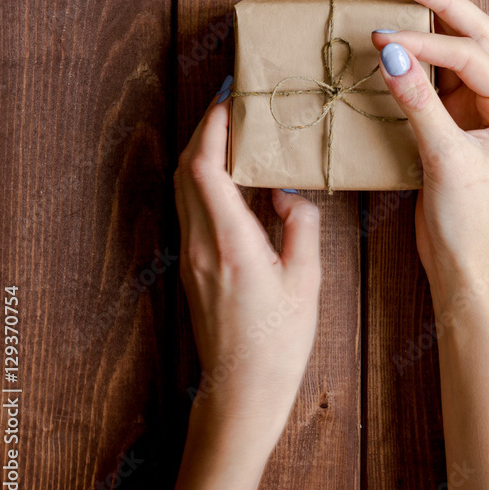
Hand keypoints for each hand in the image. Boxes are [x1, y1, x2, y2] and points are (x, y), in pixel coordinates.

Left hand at [168, 82, 320, 489]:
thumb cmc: (278, 344)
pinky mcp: (191, 264)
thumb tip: (288, 195)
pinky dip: (203, 176)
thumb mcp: (306, 282)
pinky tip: (230, 172)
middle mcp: (201, 244)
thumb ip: (301, 227)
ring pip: (182, 185)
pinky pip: (189, 204)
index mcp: (231, 245)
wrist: (240, 393)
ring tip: (230, 127)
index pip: (206, 168)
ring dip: (200, 149)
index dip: (212, 126)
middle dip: (203, 127)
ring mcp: (190, 255)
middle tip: (230, 100)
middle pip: (185, 168)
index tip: (230, 96)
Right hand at [372, 0, 488, 301]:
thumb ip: (418, 104)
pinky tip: (400, 37)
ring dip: (435, 21)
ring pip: (461, 47)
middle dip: (445, 5)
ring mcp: (482, 105)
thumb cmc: (469, 219)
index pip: (470, 57)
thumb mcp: (445, 159)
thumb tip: (391, 55)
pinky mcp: (458, 116)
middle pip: (477, 35)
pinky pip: (440, 72)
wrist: (465, 261)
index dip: (426, 44)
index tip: (383, 39)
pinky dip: (420, 53)